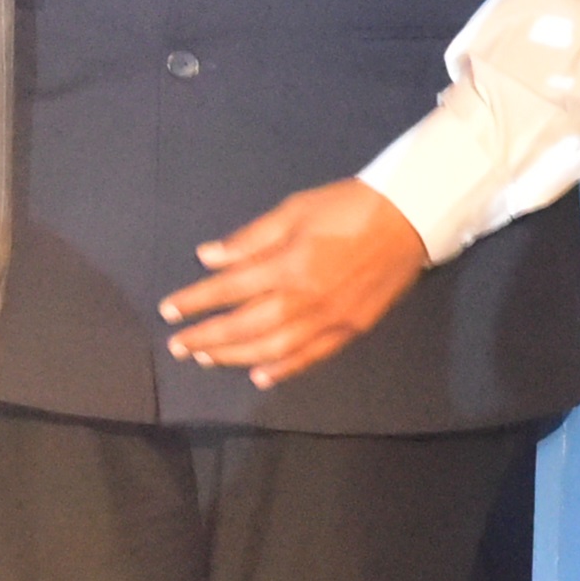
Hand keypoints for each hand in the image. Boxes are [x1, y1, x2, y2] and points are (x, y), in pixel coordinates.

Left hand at [163, 179, 428, 387]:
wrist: (410, 215)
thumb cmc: (348, 205)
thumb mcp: (295, 209)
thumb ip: (250, 238)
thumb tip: (208, 258)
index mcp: (288, 264)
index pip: (229, 289)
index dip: (195, 301)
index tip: (169, 311)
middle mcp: (305, 300)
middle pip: (244, 326)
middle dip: (207, 337)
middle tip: (178, 345)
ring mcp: (329, 320)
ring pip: (273, 349)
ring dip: (235, 356)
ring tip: (207, 358)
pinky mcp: (351, 330)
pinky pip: (310, 358)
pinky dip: (283, 370)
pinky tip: (259, 375)